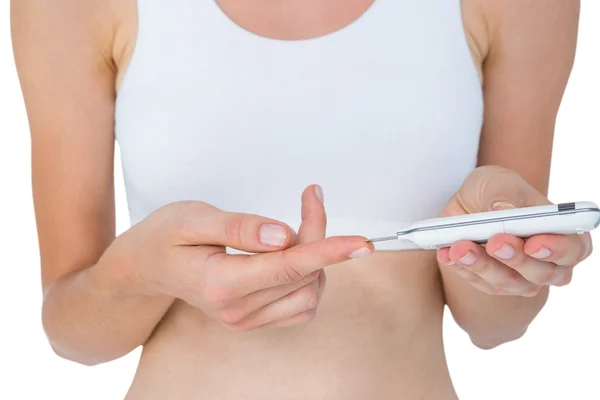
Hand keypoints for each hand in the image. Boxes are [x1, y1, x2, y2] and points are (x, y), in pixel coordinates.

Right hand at [117, 185, 372, 329]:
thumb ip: (239, 227)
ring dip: (316, 258)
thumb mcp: (193, 218)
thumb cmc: (164, 237)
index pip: (289, 267)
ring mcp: (246, 319)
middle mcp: (237, 310)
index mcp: (221, 284)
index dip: (329, 250)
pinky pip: (300, 305)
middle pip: (303, 274)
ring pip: (309, 292)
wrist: (144, 267)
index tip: (361, 243)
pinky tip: (294, 255)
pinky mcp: (254, 319)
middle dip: (317, 234)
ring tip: (298, 226)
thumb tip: (282, 236)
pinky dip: (309, 277)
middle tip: (310, 197)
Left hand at [436, 166, 592, 296]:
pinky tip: (447, 253)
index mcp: (561, 233)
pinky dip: (461, 268)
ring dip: (482, 266)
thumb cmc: (495, 192)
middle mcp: (547, 263)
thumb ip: (503, 193)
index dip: (558, 249)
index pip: (574, 249)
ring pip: (507, 282)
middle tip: (495, 242)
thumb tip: (503, 210)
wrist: (467, 205)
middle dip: (515, 258)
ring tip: (460, 247)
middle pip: (541, 273)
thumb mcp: (497, 181)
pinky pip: (477, 282)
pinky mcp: (491, 284)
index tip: (534, 243)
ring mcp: (520, 278)